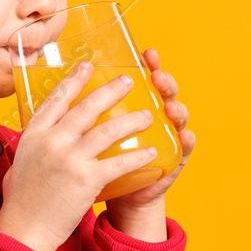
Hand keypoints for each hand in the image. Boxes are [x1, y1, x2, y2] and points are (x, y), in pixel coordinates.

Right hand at [0, 61, 160, 250]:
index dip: (75, 81)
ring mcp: (70, 159)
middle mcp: (52, 141)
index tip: (88, 66)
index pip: (57, 100)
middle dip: (111, 91)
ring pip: (108, 130)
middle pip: (87, 107)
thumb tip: (44, 136)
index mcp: (34, 134)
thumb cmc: (20, 202)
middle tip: (128, 81)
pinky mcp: (87, 179)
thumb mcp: (21, 163)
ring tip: (149, 115)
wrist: (24, 230)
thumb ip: (35, 146)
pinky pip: (119, 162)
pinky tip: (152, 152)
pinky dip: (138, 156)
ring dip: (132, 121)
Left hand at [102, 47, 194, 220]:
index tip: (147, 53)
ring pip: (177, 116)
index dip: (148, 64)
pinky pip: (183, 149)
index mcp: (136, 103)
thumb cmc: (101, 161)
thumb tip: (63, 84)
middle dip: (163, 81)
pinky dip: (187, 142)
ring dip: (177, 109)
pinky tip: (186, 137)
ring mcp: (167, 135)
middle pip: (163, 92)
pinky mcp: (174, 159)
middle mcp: (154, 114)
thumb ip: (86, 111)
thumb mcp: (90, 134)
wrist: (120, 196)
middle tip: (157, 76)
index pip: (145, 78)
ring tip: (171, 107)